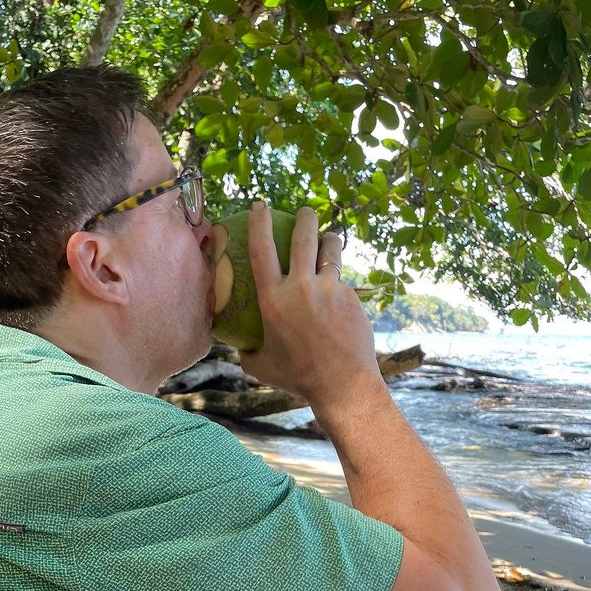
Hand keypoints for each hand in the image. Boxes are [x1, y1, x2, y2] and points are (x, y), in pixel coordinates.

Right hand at [240, 204, 379, 402]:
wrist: (342, 384)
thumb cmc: (298, 378)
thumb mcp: (261, 366)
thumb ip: (247, 351)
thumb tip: (240, 345)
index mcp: (273, 300)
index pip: (261, 250)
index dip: (259, 223)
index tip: (260, 207)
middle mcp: (300, 288)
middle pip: (303, 237)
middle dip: (304, 218)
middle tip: (304, 212)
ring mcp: (329, 289)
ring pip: (330, 251)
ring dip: (329, 239)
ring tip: (329, 237)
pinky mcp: (351, 297)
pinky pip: (342, 282)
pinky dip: (338, 284)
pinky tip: (340, 298)